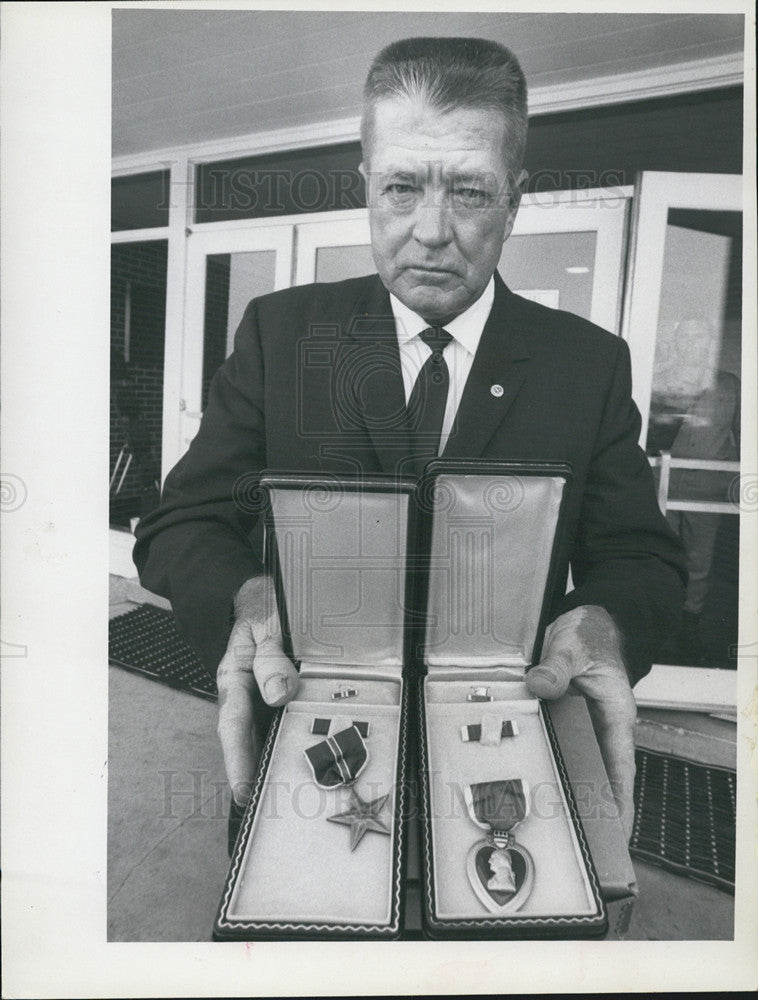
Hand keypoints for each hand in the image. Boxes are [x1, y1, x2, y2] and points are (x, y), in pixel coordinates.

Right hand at [216, 575, 299, 806]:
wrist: (268, 596)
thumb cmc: (264, 610)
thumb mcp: (265, 626)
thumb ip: (270, 658)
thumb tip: (280, 695)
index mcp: (234, 678)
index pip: (233, 726)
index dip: (237, 760)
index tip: (244, 790)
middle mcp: (247, 696)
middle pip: (250, 742)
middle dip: (260, 776)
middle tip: (273, 810)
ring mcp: (266, 701)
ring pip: (272, 738)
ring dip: (283, 764)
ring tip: (299, 798)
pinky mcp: (286, 700)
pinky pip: (292, 725)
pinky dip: (301, 744)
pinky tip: (319, 765)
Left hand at [525, 605, 636, 841]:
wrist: (584, 622)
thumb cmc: (590, 634)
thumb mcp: (574, 646)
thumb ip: (558, 666)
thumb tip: (541, 684)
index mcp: (615, 712)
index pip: (620, 763)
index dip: (618, 797)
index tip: (616, 828)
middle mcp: (600, 724)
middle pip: (595, 771)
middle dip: (587, 804)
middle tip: (572, 837)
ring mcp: (579, 723)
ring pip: (571, 761)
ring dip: (561, 784)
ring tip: (544, 820)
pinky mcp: (559, 718)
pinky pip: (550, 743)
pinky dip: (540, 759)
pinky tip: (522, 777)